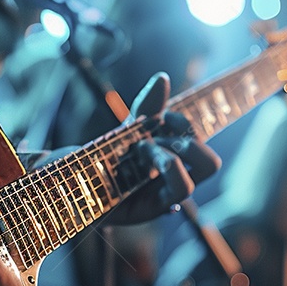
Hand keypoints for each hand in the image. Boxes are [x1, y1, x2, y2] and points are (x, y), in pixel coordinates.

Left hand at [108, 73, 220, 224]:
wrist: (75, 180)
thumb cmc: (102, 158)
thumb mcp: (128, 129)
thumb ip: (147, 105)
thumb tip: (163, 77)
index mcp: (172, 159)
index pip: (199, 142)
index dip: (186, 123)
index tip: (163, 114)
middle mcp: (173, 180)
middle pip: (211, 164)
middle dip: (190, 140)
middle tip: (158, 137)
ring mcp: (165, 195)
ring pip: (200, 175)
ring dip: (174, 154)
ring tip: (144, 148)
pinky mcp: (154, 208)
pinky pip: (182, 189)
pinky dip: (168, 166)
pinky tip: (141, 161)